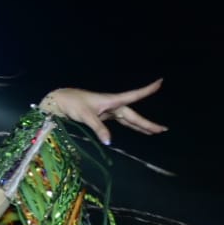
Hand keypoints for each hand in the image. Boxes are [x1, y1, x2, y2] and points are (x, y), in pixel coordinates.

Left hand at [38, 80, 166, 145]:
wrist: (60, 101)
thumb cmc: (72, 104)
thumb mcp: (85, 116)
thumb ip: (98, 128)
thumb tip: (110, 142)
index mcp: (112, 101)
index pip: (134, 95)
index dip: (147, 90)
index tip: (160, 82)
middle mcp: (114, 105)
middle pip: (134, 116)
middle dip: (148, 123)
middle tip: (163, 129)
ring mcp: (110, 111)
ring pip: (130, 120)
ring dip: (142, 126)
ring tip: (155, 132)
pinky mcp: (104, 116)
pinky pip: (122, 122)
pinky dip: (132, 126)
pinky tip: (138, 130)